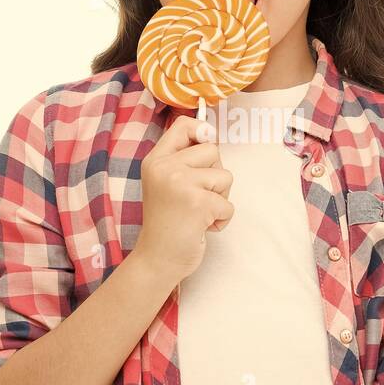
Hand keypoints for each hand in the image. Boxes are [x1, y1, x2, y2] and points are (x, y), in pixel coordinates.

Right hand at [133, 115, 234, 282]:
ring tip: (200, 213)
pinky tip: (202, 227)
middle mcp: (165, 168)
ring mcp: (180, 184)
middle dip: (215, 175)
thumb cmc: (167, 222)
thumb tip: (211, 131)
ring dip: (220, 198)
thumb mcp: (165, 182)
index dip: (202, 131)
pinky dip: (222, 219)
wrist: (157, 259)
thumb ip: (183, 158)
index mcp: (155, 160)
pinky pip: (228, 204)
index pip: (183, 125)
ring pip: (225, 176)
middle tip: (197, 197)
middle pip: (213, 150)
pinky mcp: (197, 203)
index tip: (205, 150)